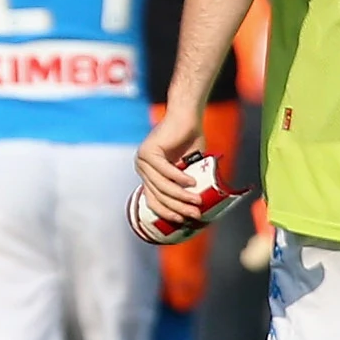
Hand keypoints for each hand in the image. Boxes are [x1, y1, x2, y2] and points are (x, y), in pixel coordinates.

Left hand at [136, 105, 207, 227]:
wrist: (187, 118)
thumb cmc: (190, 142)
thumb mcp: (188, 169)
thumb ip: (186, 185)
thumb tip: (195, 210)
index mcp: (148, 175)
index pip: (153, 201)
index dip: (168, 212)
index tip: (183, 221)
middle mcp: (142, 168)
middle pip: (159, 195)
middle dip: (178, 207)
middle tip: (195, 214)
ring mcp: (142, 160)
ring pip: (162, 185)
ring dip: (180, 195)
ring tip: (197, 201)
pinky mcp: (148, 151)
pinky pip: (165, 170)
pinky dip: (179, 178)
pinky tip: (192, 183)